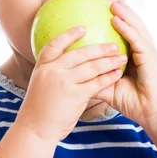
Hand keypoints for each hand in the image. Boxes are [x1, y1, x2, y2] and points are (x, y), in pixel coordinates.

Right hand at [16, 26, 125, 142]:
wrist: (35, 130)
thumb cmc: (39, 110)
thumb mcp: (40, 86)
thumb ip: (52, 74)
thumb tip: (66, 66)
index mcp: (42, 67)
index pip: (54, 45)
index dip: (68, 35)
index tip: (82, 28)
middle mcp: (52, 71)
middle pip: (79, 54)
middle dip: (98, 48)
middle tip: (113, 44)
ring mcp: (64, 82)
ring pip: (91, 67)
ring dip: (108, 61)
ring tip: (121, 57)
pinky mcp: (75, 95)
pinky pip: (96, 83)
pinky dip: (108, 77)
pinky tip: (117, 74)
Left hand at [95, 0, 156, 127]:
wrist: (152, 113)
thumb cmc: (134, 103)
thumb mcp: (110, 90)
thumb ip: (96, 80)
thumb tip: (77, 76)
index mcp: (134, 60)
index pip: (126, 39)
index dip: (119, 26)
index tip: (105, 15)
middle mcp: (141, 54)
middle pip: (132, 29)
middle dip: (122, 15)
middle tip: (109, 2)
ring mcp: (147, 54)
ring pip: (135, 29)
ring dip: (125, 15)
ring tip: (114, 4)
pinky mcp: (149, 57)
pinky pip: (136, 39)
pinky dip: (126, 29)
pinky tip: (117, 20)